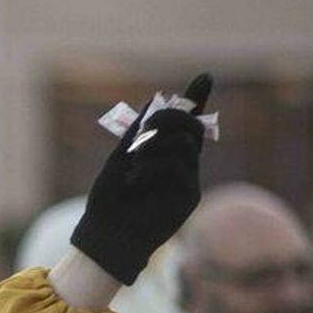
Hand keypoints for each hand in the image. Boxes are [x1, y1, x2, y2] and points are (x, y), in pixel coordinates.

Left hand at [71, 73, 212, 284]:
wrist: (107, 236)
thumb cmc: (108, 200)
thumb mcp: (120, 159)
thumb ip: (138, 133)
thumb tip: (155, 102)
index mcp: (163, 155)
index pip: (185, 124)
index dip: (196, 100)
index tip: (205, 76)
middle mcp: (180, 166)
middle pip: (189, 127)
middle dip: (168, 119)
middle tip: (144, 130)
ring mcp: (186, 180)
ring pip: (183, 144)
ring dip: (153, 146)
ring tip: (133, 165)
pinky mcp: (188, 197)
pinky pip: (177, 166)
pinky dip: (152, 167)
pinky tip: (135, 181)